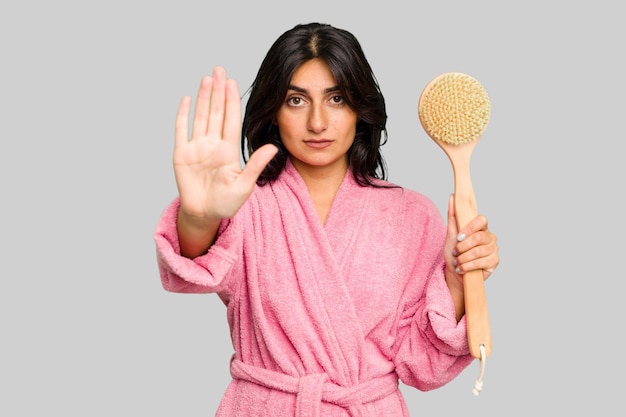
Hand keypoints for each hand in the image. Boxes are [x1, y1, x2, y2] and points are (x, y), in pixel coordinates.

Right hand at [174, 67, 277, 226]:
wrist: (204, 216)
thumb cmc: (226, 204)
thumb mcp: (244, 185)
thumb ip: (256, 165)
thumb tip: (273, 148)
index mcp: (228, 150)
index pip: (231, 120)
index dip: (232, 101)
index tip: (233, 82)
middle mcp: (213, 145)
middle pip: (216, 112)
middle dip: (218, 91)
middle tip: (219, 69)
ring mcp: (196, 148)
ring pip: (201, 116)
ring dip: (203, 98)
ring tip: (206, 78)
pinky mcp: (181, 155)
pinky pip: (181, 131)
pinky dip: (183, 115)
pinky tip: (186, 100)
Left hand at [444, 195, 498, 283]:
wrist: (456, 272)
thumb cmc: (454, 253)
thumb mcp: (451, 234)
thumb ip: (453, 216)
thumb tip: (452, 197)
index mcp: (481, 228)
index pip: (482, 220)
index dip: (470, 228)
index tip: (458, 238)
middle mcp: (490, 237)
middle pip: (478, 238)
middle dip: (463, 247)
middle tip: (455, 252)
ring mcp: (494, 249)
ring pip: (478, 252)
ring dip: (463, 259)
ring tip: (457, 262)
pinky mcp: (494, 262)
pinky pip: (481, 262)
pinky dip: (467, 267)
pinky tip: (462, 269)